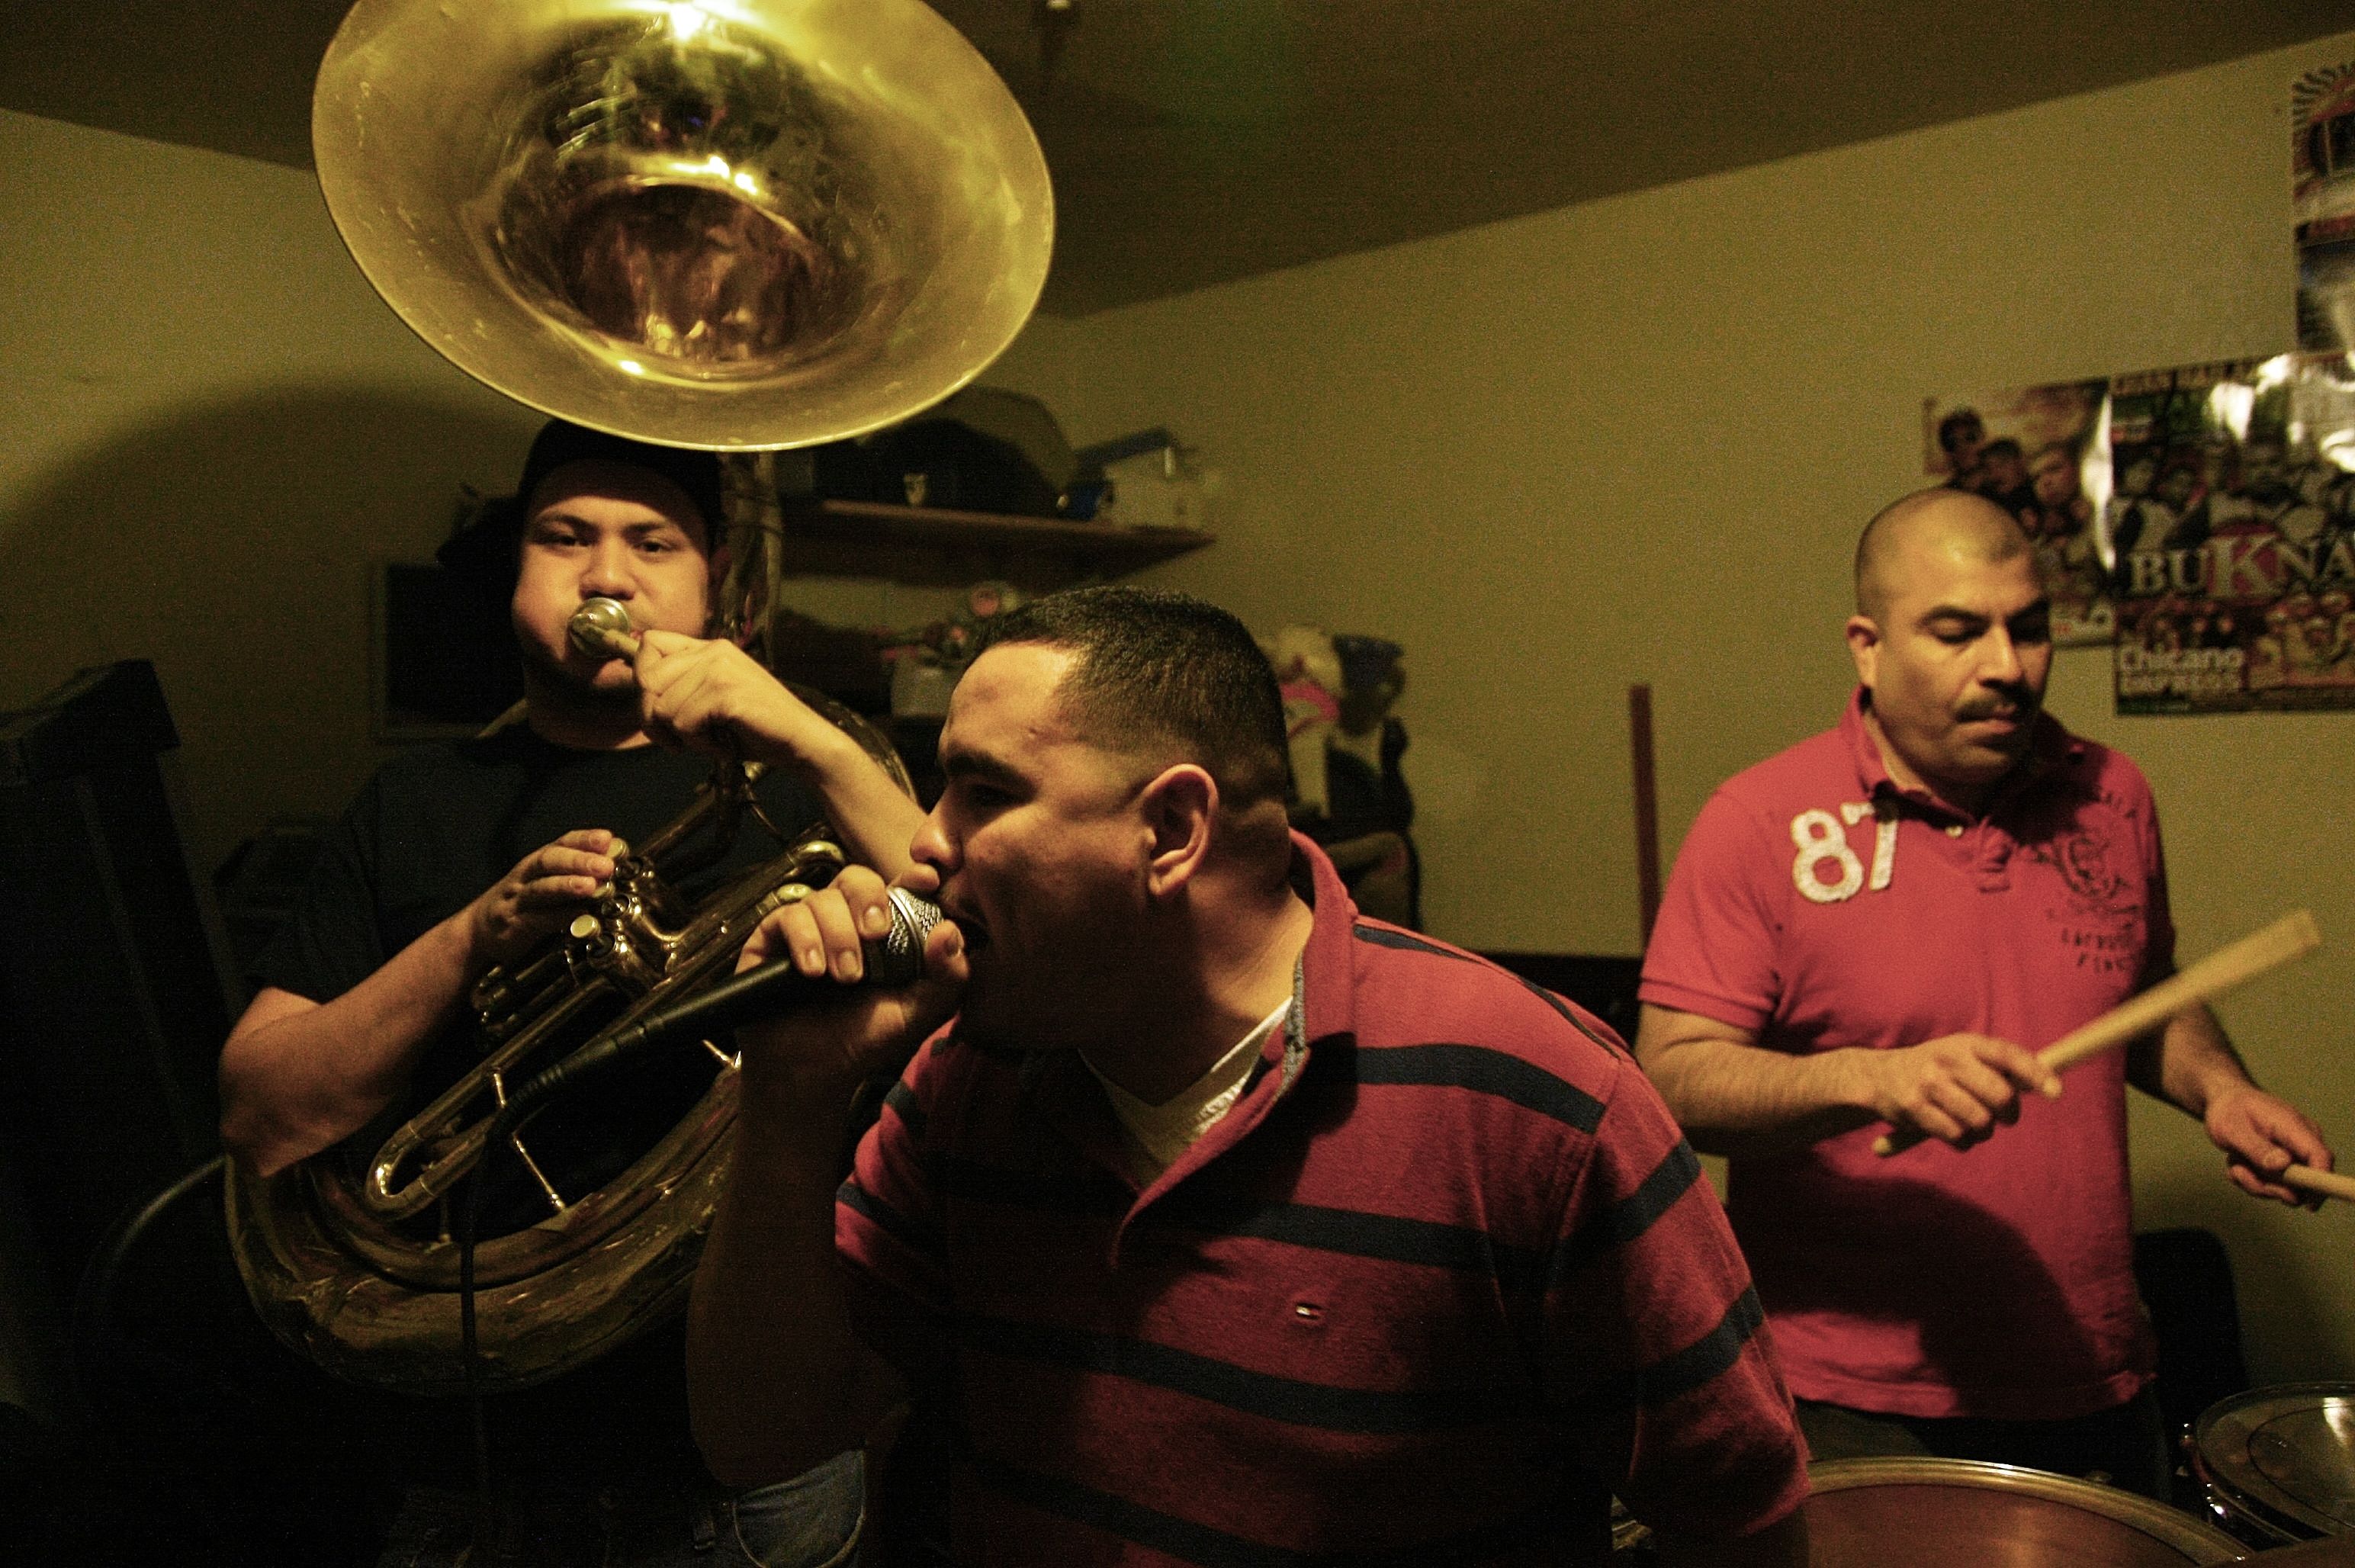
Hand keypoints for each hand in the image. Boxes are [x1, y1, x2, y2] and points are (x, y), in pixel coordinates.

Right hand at [466, 830, 621, 965]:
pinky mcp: (514, 924)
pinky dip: (559, 916)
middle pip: (549, 861)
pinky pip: (537, 918)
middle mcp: (526, 876)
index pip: (561, 843)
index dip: (584, 839)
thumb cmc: (522, 903)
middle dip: (578, 861)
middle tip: (605, 866)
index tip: (607, 839)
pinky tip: (578, 914)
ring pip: (541, 889)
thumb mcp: (546, 882)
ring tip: (591, 886)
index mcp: (537, 863)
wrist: (478, 931)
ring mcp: (517, 900)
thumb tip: (613, 859)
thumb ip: (576, 872)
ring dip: (567, 885)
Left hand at [634, 630, 844, 767]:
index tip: (659, 709)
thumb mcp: (714, 699)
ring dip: (681, 736)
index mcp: (710, 648)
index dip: (643, 679)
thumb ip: (684, 688)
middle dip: (653, 718)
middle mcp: (713, 651)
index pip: (649, 644)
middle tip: (680, 739)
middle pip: (646, 678)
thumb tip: (642, 693)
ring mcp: (720, 670)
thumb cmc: (757, 728)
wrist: (802, 742)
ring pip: (662, 707)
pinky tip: (724, 746)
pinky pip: (683, 723)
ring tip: (711, 741)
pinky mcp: (726, 693)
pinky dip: (699, 744)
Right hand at [732, 863, 966, 1096]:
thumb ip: (946, 977)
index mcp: (885, 931)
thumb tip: (951, 931)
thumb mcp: (916, 1013)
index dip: (914, 878)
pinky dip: (805, 940)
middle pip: (857, 878)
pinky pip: (788, 916)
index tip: (927, 880)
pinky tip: (812, 971)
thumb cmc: (864, 1039)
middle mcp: (846, 921)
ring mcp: (809, 926)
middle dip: (869, 899)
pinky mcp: (773, 938)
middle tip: (877, 933)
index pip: (901, 888)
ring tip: (845, 977)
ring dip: (839, 936)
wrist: (810, 1072)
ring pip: (823, 898)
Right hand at [1853, 1033, 2062, 1149]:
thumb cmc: (1935, 1068)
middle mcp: (1946, 1060)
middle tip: (2007, 1118)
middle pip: (1999, 1094)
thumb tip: (2046, 1082)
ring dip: (1986, 1131)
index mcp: (1964, 1043)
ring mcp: (1928, 1084)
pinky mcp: (1914, 1109)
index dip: (2036, 1073)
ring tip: (1977, 1126)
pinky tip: (1956, 1132)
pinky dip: (1965, 1141)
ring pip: (1980, 1121)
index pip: (2008, 1055)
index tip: (2056, 1092)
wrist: (1877, 1077)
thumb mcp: (1961, 1053)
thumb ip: (1998, 1064)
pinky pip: (1957, 1137)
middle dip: (2011, 1113)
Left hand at [2205, 1083, 2333, 1206]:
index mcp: (2295, 1127)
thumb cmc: (2229, 1110)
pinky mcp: (2285, 1165)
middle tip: (2239, 1172)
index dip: (2320, 1182)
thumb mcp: (2233, 1129)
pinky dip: (2254, 1181)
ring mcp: (2294, 1155)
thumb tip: (2283, 1166)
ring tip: (2235, 1164)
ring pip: (2287, 1188)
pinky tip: (2237, 1164)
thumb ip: (2257, 1148)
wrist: (2223, 1103)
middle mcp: (2301, 1143)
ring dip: (2256, 1183)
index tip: (2309, 1205)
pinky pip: (2275, 1186)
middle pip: (2306, 1181)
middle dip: (2271, 1186)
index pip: (2320, 1157)